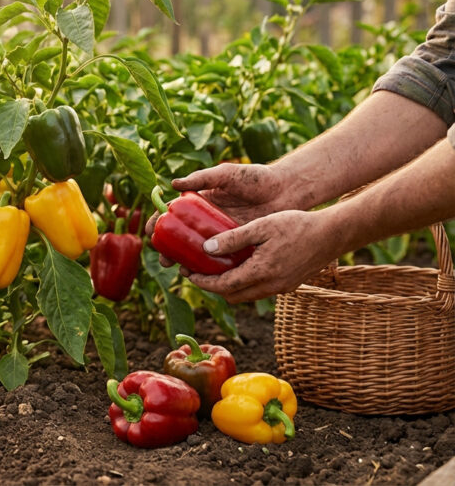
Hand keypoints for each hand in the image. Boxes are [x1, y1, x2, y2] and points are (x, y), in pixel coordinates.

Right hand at [145, 163, 287, 269]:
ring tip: (182, 270)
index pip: (173, 213)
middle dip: (169, 250)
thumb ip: (202, 178)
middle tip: (165, 259)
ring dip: (186, 262)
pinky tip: (204, 275)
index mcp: (200, 202)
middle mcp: (207, 220)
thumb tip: (172, 184)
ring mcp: (222, 235)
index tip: (151, 231)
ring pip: (198, 252)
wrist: (286, 191)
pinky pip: (220, 259)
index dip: (158, 222)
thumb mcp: (226, 174)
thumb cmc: (256, 178)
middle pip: (181, 237)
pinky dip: (210, 268)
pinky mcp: (237, 245)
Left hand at [184, 209, 341, 302]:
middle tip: (197, 271)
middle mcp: (270, 286)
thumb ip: (233, 238)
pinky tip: (239, 267)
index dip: (202, 282)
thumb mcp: (261, 226)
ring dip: (228, 286)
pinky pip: (259, 291)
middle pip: (232, 296)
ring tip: (215, 269)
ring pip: (246, 295)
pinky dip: (244, 284)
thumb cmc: (297, 225)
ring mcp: (281, 288)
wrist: (333, 234)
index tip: (188, 273)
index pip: (223, 286)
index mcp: (261, 272)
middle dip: (212, 287)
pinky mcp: (289, 285)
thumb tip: (206, 248)